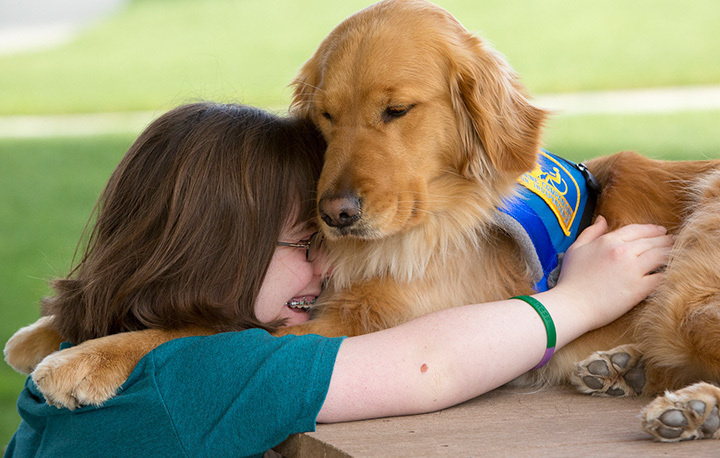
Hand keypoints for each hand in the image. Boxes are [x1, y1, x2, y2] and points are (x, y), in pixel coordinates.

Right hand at [555, 216, 673, 328]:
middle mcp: (623, 251)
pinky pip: (662, 276)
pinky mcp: (640, 288)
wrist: (572, 305)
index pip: (637, 230)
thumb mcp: (575, 249)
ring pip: (662, 255)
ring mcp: (633, 269)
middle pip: (653, 241)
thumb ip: (590, 232)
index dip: (652, 229)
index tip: (661, 231)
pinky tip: (674, 272)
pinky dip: (670, 273)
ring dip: (671, 253)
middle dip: (666, 240)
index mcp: (608, 241)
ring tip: (677, 254)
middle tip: (674, 241)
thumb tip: (602, 219)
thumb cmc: (570, 279)